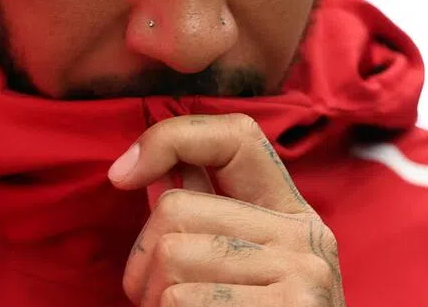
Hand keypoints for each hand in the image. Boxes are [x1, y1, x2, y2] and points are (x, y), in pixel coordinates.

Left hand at [108, 114, 344, 306]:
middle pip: (174, 209)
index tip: (121, 175)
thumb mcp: (242, 270)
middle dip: (142, 263)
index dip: (169, 138)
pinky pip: (185, 302)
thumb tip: (146, 172)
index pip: (234, 136)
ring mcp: (304, 276)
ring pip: (171, 256)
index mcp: (292, 215)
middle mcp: (306, 236)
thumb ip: (206, 219)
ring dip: (153, 302)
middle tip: (159, 304)